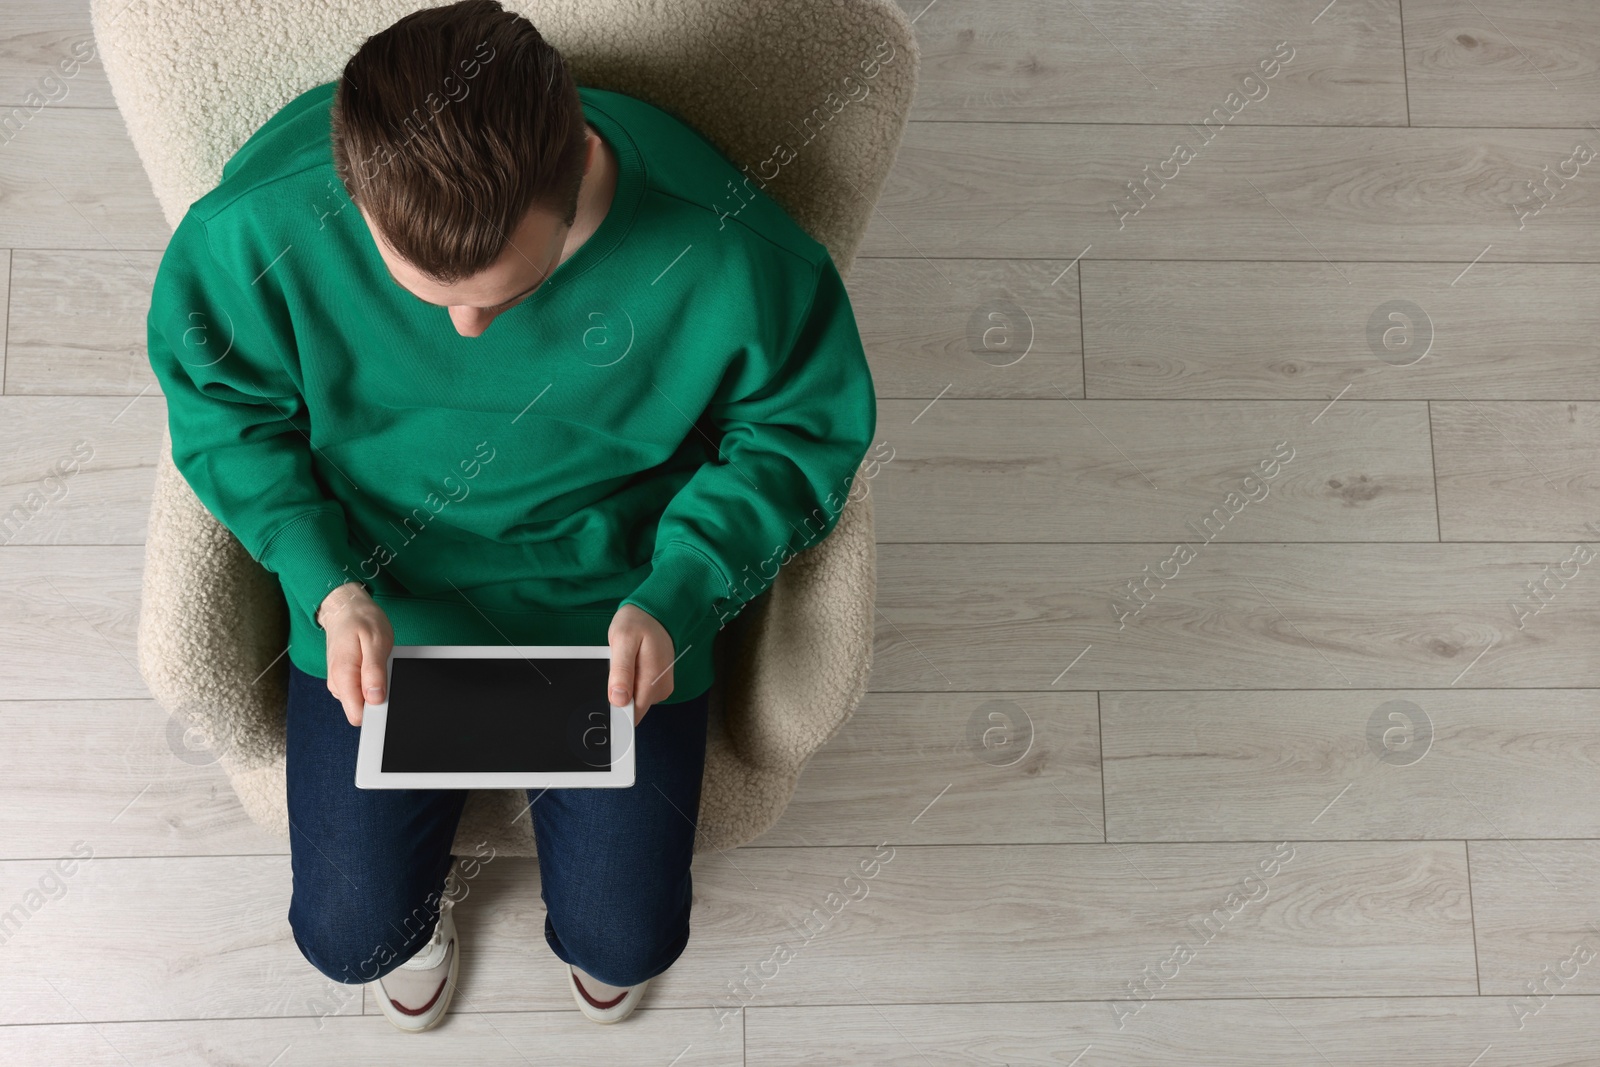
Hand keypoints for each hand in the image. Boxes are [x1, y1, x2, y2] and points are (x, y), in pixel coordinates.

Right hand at [316, 581, 393, 726]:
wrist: (344, 608)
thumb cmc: (361, 620)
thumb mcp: (376, 641)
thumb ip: (374, 671)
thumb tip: (375, 698)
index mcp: (343, 676)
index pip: (357, 715)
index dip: (377, 710)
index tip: (389, 696)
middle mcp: (338, 684)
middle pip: (361, 710)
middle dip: (378, 696)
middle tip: (386, 670)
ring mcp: (340, 682)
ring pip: (363, 701)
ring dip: (376, 686)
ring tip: (379, 662)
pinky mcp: (345, 680)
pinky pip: (362, 690)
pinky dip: (372, 680)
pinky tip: (374, 664)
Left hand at [607, 603, 673, 724]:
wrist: (655, 613)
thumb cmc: (638, 622)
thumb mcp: (623, 640)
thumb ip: (621, 671)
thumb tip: (618, 699)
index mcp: (653, 680)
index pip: (633, 714)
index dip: (616, 711)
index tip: (607, 696)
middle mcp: (660, 689)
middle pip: (632, 709)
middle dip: (619, 695)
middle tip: (616, 669)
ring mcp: (660, 687)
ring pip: (634, 701)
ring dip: (624, 687)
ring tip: (625, 663)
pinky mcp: (658, 684)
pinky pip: (639, 692)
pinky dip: (630, 682)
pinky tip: (630, 666)